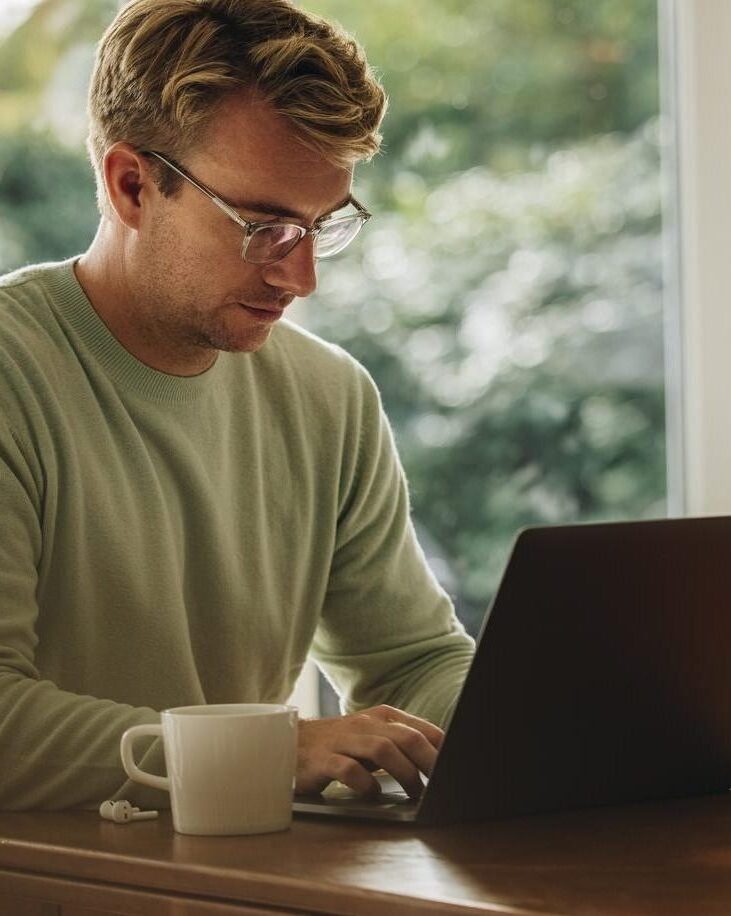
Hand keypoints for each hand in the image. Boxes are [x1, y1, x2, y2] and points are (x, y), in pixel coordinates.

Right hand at [295, 704, 443, 799]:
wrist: (290, 743)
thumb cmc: (340, 745)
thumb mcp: (372, 737)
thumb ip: (401, 745)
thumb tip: (439, 763)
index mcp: (382, 717)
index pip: (422, 728)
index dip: (443, 748)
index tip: (458, 768)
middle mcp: (365, 723)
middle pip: (406, 737)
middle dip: (430, 761)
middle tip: (443, 784)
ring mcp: (344, 740)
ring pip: (383, 750)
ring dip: (404, 773)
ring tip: (415, 793)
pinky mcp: (324, 759)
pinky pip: (350, 769)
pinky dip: (366, 784)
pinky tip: (372, 794)